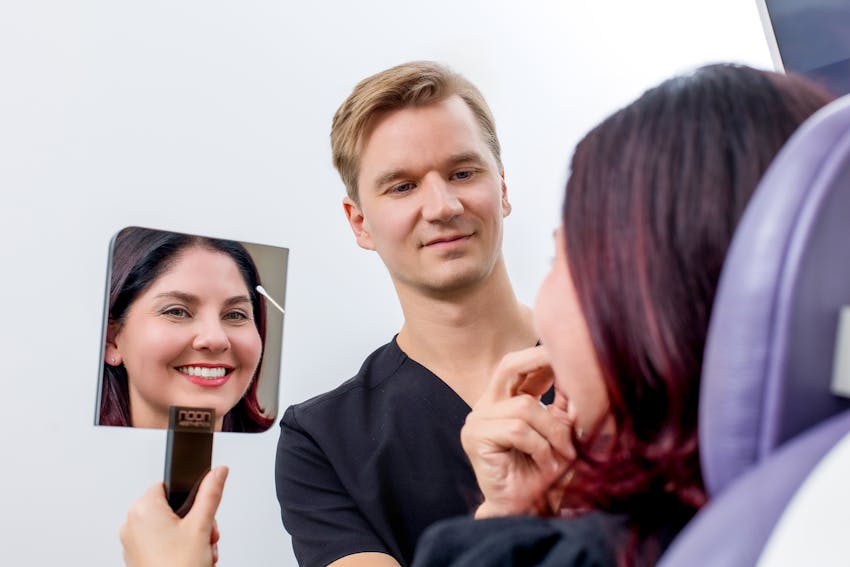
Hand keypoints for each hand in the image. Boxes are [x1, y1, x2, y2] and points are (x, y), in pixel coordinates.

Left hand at [120, 466, 228, 566]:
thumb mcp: (201, 526)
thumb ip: (211, 493)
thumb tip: (218, 472)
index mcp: (143, 509)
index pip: (169, 485)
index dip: (191, 498)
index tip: (201, 511)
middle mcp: (132, 524)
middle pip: (173, 508)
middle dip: (196, 522)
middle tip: (205, 536)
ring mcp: (132, 543)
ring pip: (169, 527)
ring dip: (190, 537)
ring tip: (200, 552)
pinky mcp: (137, 557)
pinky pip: (160, 543)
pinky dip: (178, 548)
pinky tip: (191, 560)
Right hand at [462, 347, 573, 517]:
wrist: (524, 510)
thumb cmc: (544, 475)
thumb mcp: (560, 434)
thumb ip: (564, 406)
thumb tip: (579, 374)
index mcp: (506, 400)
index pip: (521, 367)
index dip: (542, 357)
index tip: (567, 351)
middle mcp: (488, 405)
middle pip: (509, 366)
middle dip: (537, 359)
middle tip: (562, 358)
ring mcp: (478, 419)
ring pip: (524, 407)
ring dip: (552, 432)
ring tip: (563, 455)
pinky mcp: (475, 436)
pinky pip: (517, 430)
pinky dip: (539, 447)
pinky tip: (544, 463)